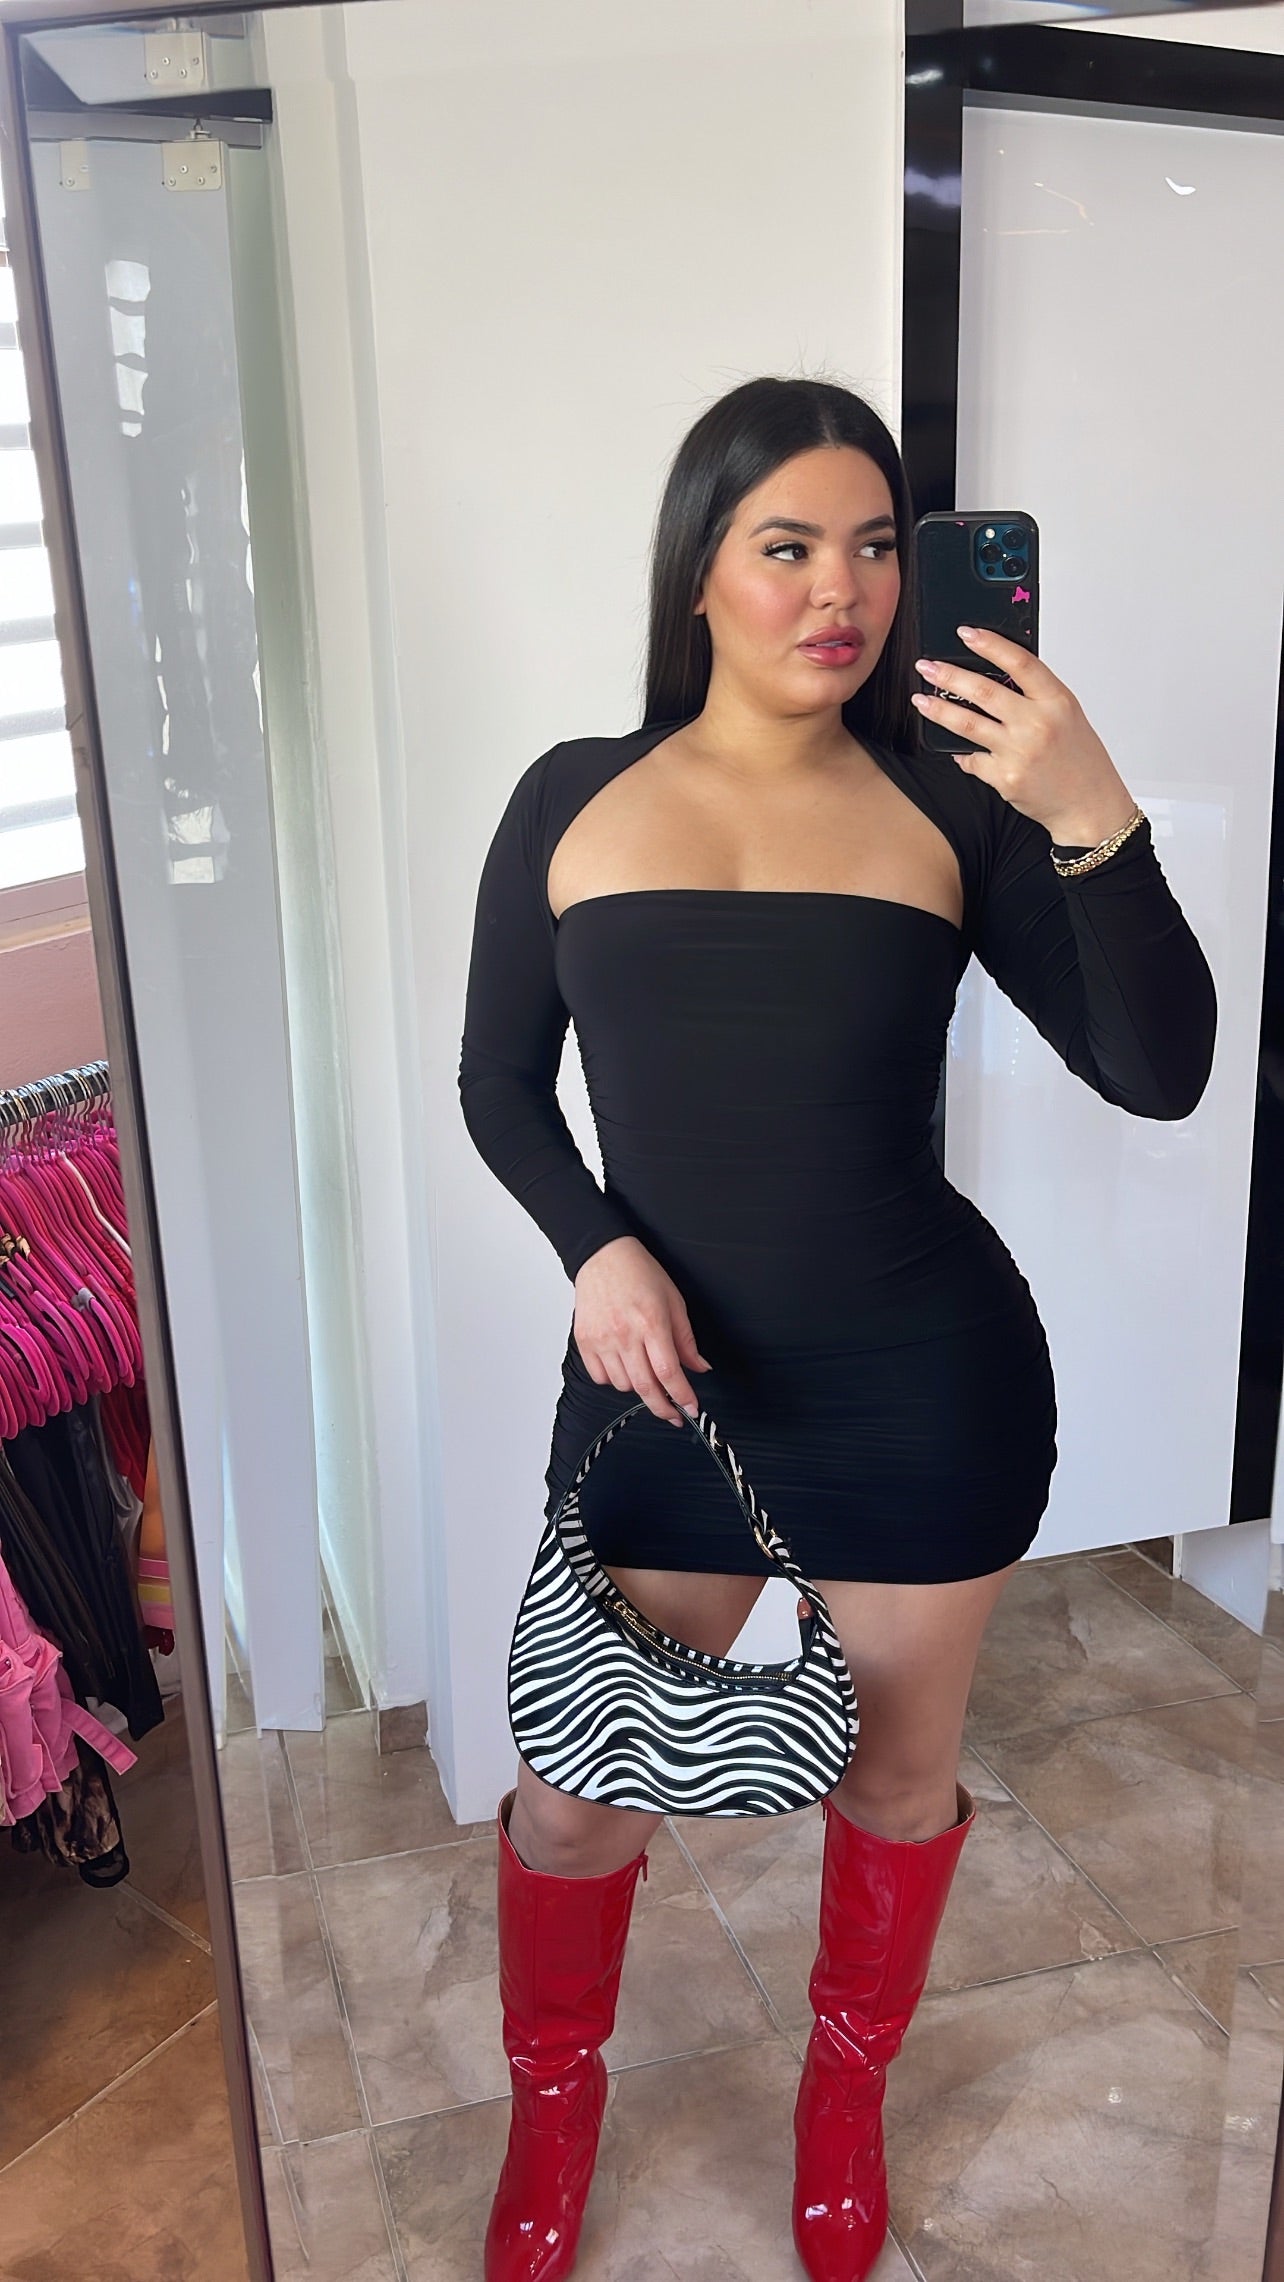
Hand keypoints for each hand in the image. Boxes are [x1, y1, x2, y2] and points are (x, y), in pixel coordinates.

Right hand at [573, 1236, 712, 1425]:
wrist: (602, 1256)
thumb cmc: (639, 1273)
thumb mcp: (674, 1301)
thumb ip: (686, 1340)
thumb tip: (699, 1368)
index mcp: (651, 1323)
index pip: (669, 1373)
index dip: (683, 1397)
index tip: (691, 1408)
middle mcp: (625, 1334)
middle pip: (646, 1388)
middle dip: (664, 1408)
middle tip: (674, 1415)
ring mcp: (602, 1339)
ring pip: (623, 1386)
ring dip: (639, 1388)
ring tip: (646, 1373)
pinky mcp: (585, 1341)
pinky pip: (601, 1377)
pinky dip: (615, 1379)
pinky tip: (624, 1365)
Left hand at [911, 626, 1138, 845]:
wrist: (1088, 804)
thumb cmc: (1078, 757)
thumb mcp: (1066, 715)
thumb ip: (1035, 695)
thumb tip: (994, 675)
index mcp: (1057, 701)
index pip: (1019, 662)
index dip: (990, 644)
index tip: (966, 633)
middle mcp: (1038, 724)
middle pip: (984, 691)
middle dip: (949, 676)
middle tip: (927, 666)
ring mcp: (1020, 752)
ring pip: (968, 724)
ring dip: (939, 710)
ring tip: (921, 700)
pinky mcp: (1005, 778)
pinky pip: (972, 759)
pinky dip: (961, 752)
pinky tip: (955, 747)